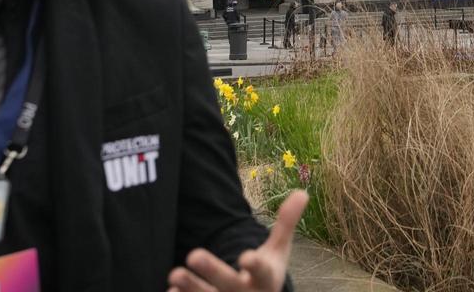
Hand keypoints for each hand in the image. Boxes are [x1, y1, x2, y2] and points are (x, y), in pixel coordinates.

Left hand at [167, 190, 308, 291]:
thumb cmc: (265, 276)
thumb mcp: (278, 252)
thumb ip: (286, 224)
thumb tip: (302, 192)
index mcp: (265, 279)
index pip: (262, 271)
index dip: (254, 265)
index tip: (246, 257)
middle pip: (228, 283)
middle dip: (212, 270)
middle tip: (193, 254)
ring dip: (191, 287)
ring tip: (174, 273)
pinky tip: (171, 290)